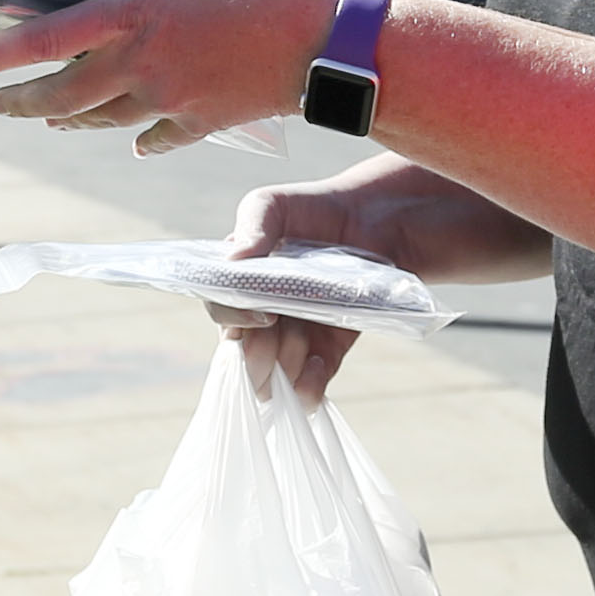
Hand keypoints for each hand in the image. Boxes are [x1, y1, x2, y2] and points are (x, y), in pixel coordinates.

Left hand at [0, 0, 338, 155]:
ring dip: (70, 120)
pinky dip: (141, 137)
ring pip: (102, 121)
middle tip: (1, 103)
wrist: (323, 42)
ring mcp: (167, 99)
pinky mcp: (201, 121)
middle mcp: (137, 66)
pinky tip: (137, 138)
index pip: (41, 42)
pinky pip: (158, 136)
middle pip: (60, 97)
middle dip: (23, 102)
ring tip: (54, 118)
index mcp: (129, 17)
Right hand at [207, 177, 383, 400]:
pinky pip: (308, 390)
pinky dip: (308, 387)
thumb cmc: (313, 209)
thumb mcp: (274, 205)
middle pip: (242, 357)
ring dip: (286, 367)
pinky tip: (318, 363)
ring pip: (272, 380)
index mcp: (237, 286)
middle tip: (281, 329)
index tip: (264, 313)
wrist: (373, 222)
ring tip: (307, 338)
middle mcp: (259, 318)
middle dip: (258, 354)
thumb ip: (252, 225)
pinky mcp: (324, 354)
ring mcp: (291, 340)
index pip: (221, 314)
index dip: (235, 321)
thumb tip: (232, 260)